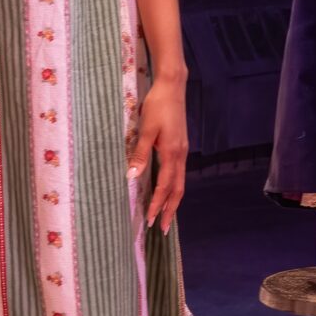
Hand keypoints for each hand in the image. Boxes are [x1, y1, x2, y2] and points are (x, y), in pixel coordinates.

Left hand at [126, 76, 187, 231]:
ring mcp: (182, 151)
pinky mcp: (180, 146)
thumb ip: (141, 153)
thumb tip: (133, 176)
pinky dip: (173, 187)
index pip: (165, 187)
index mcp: (172, 154)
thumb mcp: (146, 129)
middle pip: (177, 190)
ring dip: (172, 201)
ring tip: (165, 215)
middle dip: (170, 210)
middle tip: (161, 228)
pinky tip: (167, 190)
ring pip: (179, 183)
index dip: (157, 205)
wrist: (173, 87)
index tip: (150, 220)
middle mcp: (180, 156)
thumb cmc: (158, 106)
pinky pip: (178, 173)